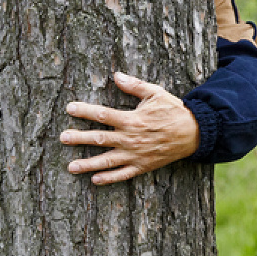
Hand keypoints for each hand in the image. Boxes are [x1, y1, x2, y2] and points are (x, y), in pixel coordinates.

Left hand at [60, 72, 200, 185]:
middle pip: (99, 139)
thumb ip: (134, 86)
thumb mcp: (155, 93)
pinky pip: (123, 174)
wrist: (194, 133)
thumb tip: (116, 75)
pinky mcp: (142, 166)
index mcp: (132, 119)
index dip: (85, 111)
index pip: (103, 114)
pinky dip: (109, 178)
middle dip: (79, 138)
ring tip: (71, 167)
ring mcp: (135, 155)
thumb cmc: (173, 111)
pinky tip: (94, 180)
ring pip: (107, 161)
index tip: (69, 108)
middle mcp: (130, 139)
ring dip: (88, 164)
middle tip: (62, 138)